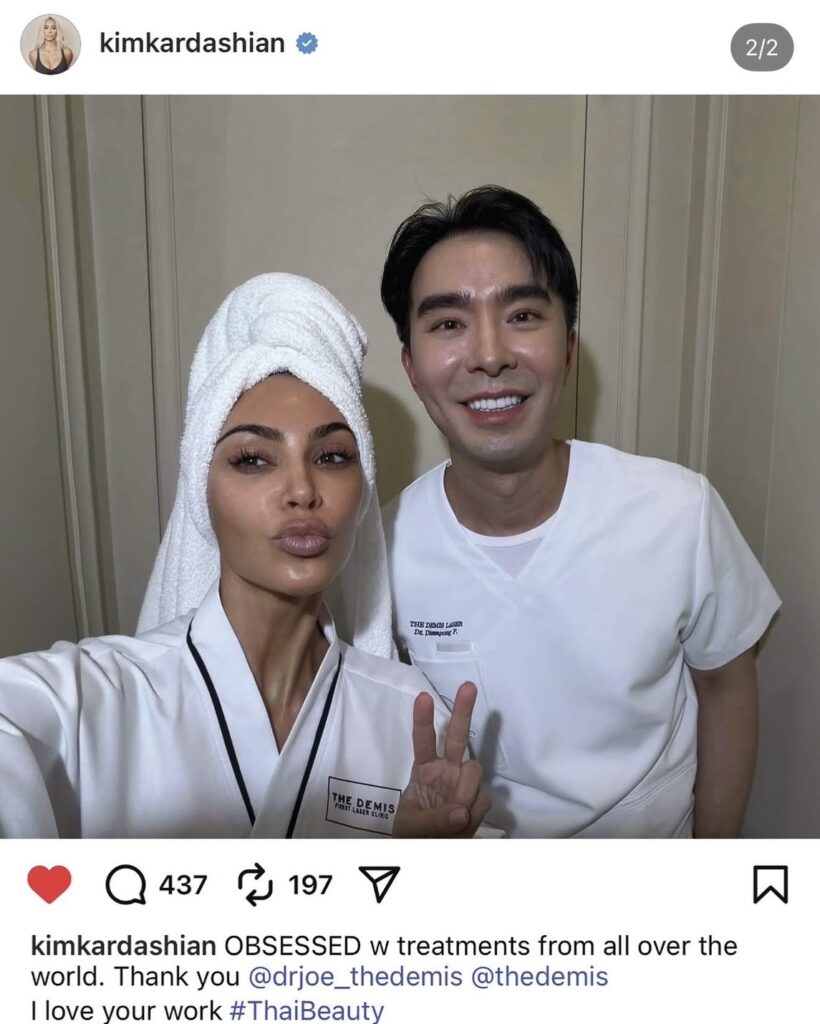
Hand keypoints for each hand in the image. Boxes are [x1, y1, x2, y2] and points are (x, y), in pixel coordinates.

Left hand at [393, 681, 491, 837]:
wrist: (431, 855)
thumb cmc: (413, 836)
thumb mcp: (410, 827)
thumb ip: (432, 820)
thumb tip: (462, 811)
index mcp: (424, 769)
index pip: (423, 740)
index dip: (423, 720)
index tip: (423, 697)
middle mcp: (447, 770)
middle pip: (456, 735)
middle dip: (463, 710)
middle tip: (468, 685)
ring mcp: (464, 784)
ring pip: (474, 770)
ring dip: (465, 791)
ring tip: (453, 816)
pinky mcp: (479, 801)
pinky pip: (484, 799)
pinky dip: (475, 813)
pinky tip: (463, 824)